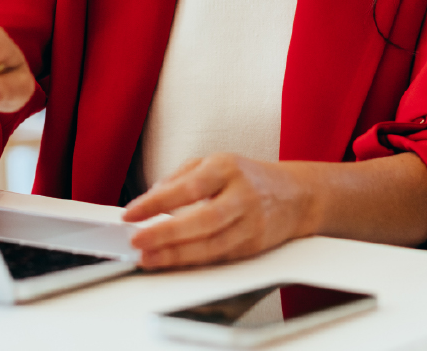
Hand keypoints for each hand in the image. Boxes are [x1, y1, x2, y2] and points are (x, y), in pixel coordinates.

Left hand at [121, 154, 315, 269]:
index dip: (157, 201)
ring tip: (147, 258)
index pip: (189, 186)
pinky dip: (193, 262)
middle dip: (166, 234)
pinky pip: (219, 257)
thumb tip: (150, 197)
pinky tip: (172, 263)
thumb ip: (180, 177)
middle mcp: (242, 195)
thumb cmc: (248, 177)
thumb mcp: (214, 163)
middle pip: (203, 219)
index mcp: (227, 167)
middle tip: (137, 241)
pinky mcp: (253, 246)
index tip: (131, 213)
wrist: (295, 196)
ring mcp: (250, 224)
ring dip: (176, 255)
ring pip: (212, 245)